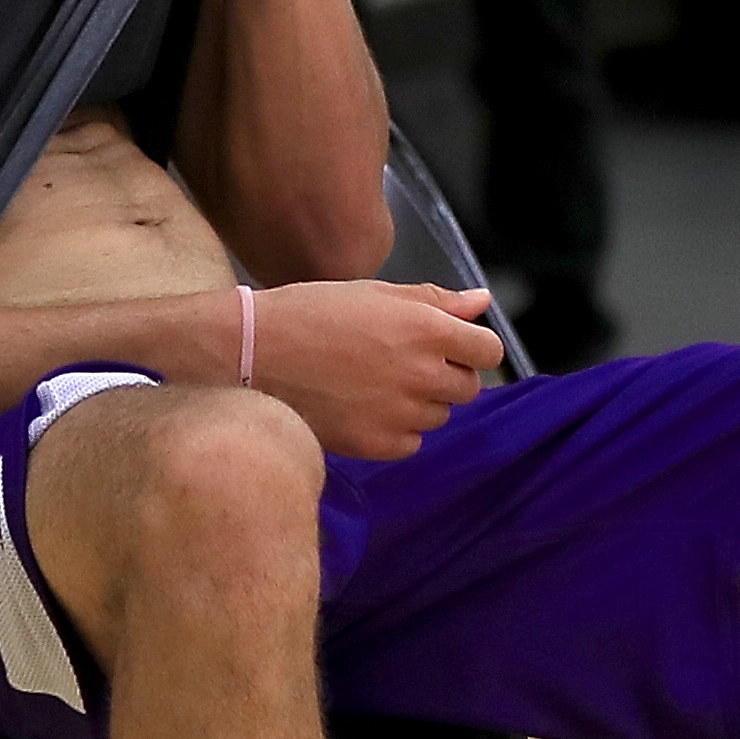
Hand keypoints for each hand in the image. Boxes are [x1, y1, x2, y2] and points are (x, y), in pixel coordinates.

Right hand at [245, 280, 503, 460]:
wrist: (251, 353)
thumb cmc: (309, 314)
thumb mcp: (374, 294)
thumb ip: (436, 300)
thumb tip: (481, 302)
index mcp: (426, 329)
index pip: (489, 350)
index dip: (472, 348)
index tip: (452, 347)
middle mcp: (421, 373)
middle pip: (468, 388)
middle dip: (447, 376)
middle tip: (404, 364)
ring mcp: (400, 413)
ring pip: (438, 416)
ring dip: (419, 404)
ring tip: (373, 384)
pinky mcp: (376, 445)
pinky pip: (410, 443)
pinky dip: (395, 431)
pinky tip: (363, 409)